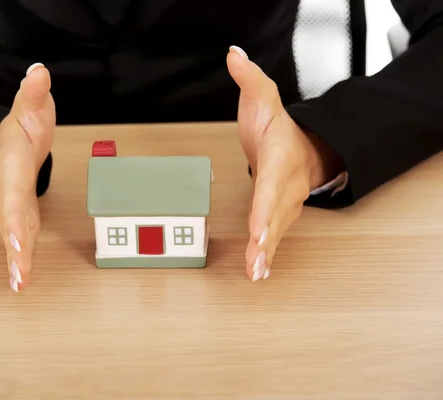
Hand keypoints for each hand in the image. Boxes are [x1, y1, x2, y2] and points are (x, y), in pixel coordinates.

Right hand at [0, 63, 54, 291]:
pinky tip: (20, 283)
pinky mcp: (17, 218)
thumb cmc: (15, 133)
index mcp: (11, 169)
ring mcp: (10, 209)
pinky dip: (18, 261)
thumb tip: (40, 71)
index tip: (16, 238)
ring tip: (19, 285)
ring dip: (16, 262)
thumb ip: (34, 94)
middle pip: (10, 224)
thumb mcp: (29, 109)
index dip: (13, 218)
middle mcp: (6, 194)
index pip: (13, 195)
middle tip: (19, 276)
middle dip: (14, 250)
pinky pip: (18, 241)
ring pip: (13, 237)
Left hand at [226, 46, 343, 280]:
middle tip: (256, 262)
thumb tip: (234, 55)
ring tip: (257, 275)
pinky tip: (260, 274)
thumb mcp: (263, 97)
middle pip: (275, 214)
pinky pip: (275, 236)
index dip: (264, 207)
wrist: (303, 146)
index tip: (258, 228)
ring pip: (277, 231)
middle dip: (266, 240)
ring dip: (267, 254)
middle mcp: (285, 185)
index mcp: (280, 158)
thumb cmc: (279, 127)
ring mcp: (286, 203)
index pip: (271, 184)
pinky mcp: (281, 215)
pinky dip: (268, 255)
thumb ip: (249, 79)